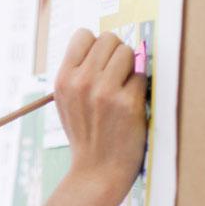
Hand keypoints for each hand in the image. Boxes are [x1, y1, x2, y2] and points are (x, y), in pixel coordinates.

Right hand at [54, 29, 147, 194]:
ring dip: (130, 67)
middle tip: (116, 76)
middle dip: (116, 53)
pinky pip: (142, 76)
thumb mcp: (67, 101)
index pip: (83, 35)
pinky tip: (131, 104)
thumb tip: (103, 45)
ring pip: (127, 52)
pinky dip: (140, 87)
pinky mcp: (128, 103)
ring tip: (123, 88)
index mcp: (63, 79)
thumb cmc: (86, 134)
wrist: (97, 170)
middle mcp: (81, 82)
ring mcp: (105, 92)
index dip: (96, 45)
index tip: (100, 61)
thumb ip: (78, 73)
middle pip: (109, 39)